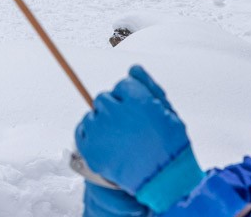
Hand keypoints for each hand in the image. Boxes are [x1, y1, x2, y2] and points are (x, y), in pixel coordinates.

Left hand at [75, 66, 203, 212]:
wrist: (163, 181)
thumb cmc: (169, 144)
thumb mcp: (167, 110)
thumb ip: (148, 86)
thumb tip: (131, 68)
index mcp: (137, 101)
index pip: (123, 85)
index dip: (132, 98)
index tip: (138, 113)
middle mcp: (116, 112)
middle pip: (104, 98)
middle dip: (115, 109)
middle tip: (129, 128)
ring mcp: (101, 131)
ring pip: (92, 114)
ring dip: (102, 123)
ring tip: (119, 140)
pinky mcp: (91, 149)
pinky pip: (81, 131)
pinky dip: (89, 135)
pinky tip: (104, 143)